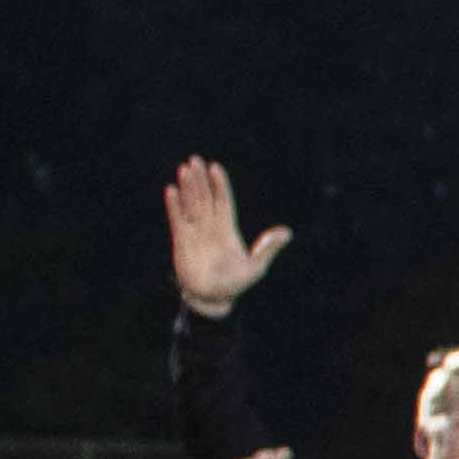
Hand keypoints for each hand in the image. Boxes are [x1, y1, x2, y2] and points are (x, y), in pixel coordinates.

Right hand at [166, 157, 292, 314]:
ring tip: (184, 169)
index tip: (215, 167)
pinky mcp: (182, 241)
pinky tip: (171, 191)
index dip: (219, 185)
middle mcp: (210, 227)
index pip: (223, 202)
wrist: (213, 299)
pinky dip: (174, 206)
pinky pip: (178, 219)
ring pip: (191, 205)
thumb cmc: (235, 284)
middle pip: (205, 198)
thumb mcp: (256, 267)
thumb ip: (268, 248)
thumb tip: (287, 232)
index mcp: (227, 230)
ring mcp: (195, 233)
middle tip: (194, 159)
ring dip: (187, 188)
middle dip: (200, 179)